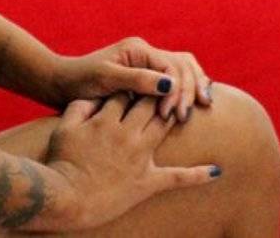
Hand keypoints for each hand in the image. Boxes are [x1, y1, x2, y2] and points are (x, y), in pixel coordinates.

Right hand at [44, 90, 220, 229]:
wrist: (65, 197)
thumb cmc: (62, 161)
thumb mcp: (66, 125)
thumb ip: (82, 106)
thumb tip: (97, 96)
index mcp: (106, 119)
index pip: (126, 93)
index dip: (132, 86)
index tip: (136, 83)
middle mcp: (127, 134)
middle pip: (150, 104)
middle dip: (159, 93)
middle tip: (168, 87)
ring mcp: (139, 158)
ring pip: (164, 127)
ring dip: (176, 114)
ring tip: (188, 106)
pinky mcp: (147, 182)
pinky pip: (177, 177)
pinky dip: (199, 174)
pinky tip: (217, 169)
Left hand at [51, 38, 214, 124]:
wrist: (64, 84)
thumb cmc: (81, 81)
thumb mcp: (106, 79)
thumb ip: (137, 80)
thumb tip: (170, 85)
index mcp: (138, 49)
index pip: (172, 66)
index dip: (177, 91)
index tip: (168, 115)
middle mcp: (146, 52)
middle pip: (182, 65)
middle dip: (189, 91)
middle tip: (184, 117)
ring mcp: (147, 64)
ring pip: (183, 69)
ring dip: (193, 89)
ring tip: (197, 110)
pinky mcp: (147, 78)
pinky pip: (175, 79)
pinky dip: (187, 90)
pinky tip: (193, 106)